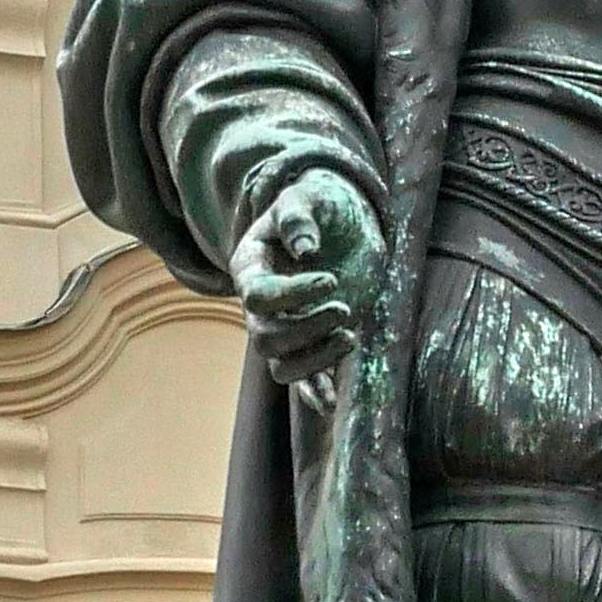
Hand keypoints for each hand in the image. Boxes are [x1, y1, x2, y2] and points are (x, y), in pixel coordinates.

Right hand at [230, 160, 388, 396]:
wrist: (340, 222)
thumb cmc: (319, 205)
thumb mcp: (307, 197)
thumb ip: (299, 217)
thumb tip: (306, 249)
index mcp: (251, 266)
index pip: (257, 295)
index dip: (292, 294)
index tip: (332, 281)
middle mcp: (260, 304)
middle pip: (265, 337)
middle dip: (305, 328)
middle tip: (345, 309)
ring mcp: (284, 327)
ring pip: (281, 364)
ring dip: (314, 358)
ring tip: (350, 336)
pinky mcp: (310, 343)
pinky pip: (302, 381)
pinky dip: (314, 394)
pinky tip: (331, 404)